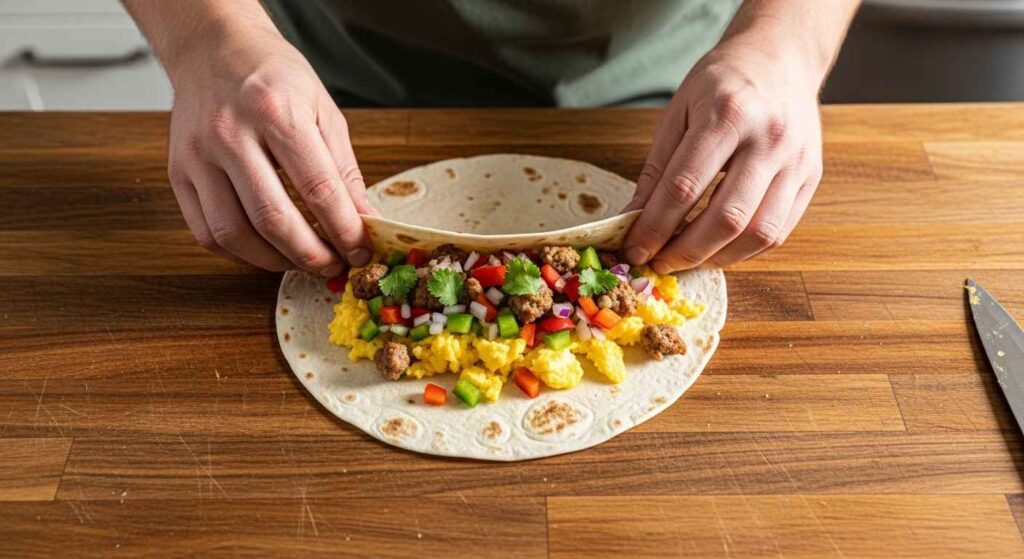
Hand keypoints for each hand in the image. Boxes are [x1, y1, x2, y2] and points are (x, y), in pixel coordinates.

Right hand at [166, 28, 375, 274]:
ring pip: (234, 234)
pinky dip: (240, 253)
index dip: (344, 229)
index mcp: (275, 111)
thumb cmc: (274, 78)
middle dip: (311, 255)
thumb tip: (366, 222)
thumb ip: (344, 171)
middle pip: (272, 218)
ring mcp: (197, 156)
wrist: (214, 49)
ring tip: (302, 260)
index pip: (318, 189)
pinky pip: (206, 233)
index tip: (362, 250)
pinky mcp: (176, 173)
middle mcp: (229, 134)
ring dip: (275, 261)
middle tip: (334, 265)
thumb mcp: (323, 110)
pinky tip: (265, 249)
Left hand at [623, 37, 823, 272]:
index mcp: (727, 114)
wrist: (780, 58)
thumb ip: (657, 169)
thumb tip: (633, 219)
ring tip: (688, 259)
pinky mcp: (812, 177)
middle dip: (685, 251)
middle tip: (658, 261)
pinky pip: (779, 231)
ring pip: (758, 233)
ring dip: (717, 258)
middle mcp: (768, 139)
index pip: (684, 187)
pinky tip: (719, 249)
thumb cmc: (722, 83)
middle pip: (726, 217)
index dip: (655, 227)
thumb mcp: (678, 112)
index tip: (634, 248)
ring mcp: (796, 160)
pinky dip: (744, 251)